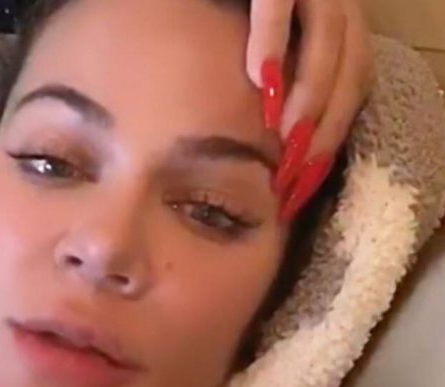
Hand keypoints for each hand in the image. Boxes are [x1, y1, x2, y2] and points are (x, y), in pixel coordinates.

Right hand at [245, 0, 373, 219]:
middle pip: (350, 65)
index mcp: (335, 23)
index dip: (333, 137)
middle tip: (294, 177)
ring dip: (307, 92)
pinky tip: (258, 81)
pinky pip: (278, 0)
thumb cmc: (216, 10)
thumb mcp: (253, 53)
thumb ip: (272, 85)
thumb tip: (268, 144)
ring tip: (283, 138)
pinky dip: (271, 40)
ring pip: (327, 35)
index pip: (353, 84)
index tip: (303, 186)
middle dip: (325, 128)